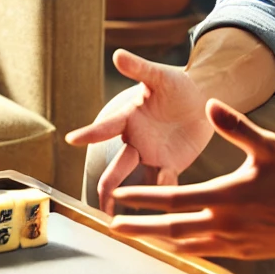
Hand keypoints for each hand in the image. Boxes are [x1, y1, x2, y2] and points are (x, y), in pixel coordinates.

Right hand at [65, 50, 218, 216]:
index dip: (90, 133)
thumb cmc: (177, 84)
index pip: (106, 128)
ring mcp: (152, 155)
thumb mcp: (159, 76)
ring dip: (129, 198)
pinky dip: (160, 196)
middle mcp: (136, 141)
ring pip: (136, 181)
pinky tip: (159, 215)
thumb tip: (117, 54)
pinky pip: (163, 183)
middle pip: (118, 166)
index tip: (72, 139)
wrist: (202, 98)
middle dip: (108, 184)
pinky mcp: (171, 164)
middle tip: (100, 201)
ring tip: (119, 219)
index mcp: (129, 119)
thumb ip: (139, 68)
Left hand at [108, 100, 274, 258]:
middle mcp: (224, 224)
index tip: (121, 197)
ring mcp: (233, 242)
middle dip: (140, 227)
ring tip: (137, 237)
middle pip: (171, 229)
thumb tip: (210, 104)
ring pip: (186, 244)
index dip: (143, 198)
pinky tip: (176, 245)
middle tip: (113, 226)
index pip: (173, 199)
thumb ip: (237, 127)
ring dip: (158, 241)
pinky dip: (184, 249)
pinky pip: (205, 252)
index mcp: (225, 196)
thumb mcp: (269, 145)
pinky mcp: (244, 253)